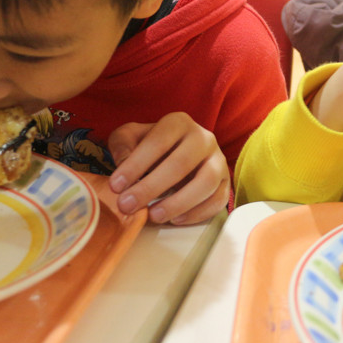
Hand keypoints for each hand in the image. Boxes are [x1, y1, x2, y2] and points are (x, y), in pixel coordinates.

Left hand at [107, 112, 228, 223]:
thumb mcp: (132, 137)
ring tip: (153, 216)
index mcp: (179, 123)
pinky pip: (218, 200)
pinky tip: (175, 220)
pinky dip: (197, 213)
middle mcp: (203, 138)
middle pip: (181, 163)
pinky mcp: (226, 183)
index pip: (158, 141)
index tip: (116, 186)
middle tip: (128, 205)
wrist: (181, 153)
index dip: (136, 164)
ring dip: (178, 202)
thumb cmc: (153, 147)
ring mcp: (218, 160)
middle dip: (151, 187)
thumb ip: (123, 144)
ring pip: (206, 182)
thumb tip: (123, 162)